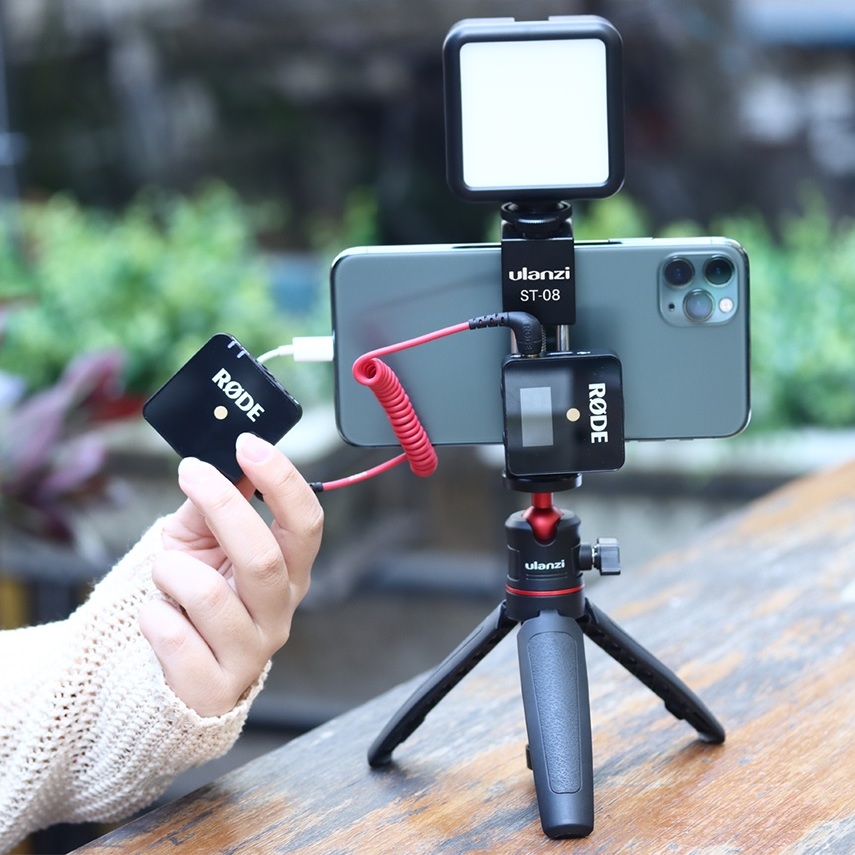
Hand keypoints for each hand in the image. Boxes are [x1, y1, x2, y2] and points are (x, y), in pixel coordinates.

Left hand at [139, 433, 322, 716]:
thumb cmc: (195, 595)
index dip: (282, 480)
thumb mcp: (202, 542)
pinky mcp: (214, 687)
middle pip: (265, 557)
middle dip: (224, 507)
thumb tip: (215, 460)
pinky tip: (158, 618)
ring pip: (210, 597)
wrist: (176, 668)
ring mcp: (251, 653)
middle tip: (191, 473)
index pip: (306, 522)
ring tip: (165, 572)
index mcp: (289, 571)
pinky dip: (153, 616)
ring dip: (173, 570)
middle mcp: (280, 611)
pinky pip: (172, 637)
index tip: (247, 444)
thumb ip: (211, 506)